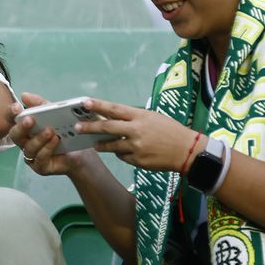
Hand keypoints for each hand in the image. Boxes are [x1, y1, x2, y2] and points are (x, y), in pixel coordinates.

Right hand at [9, 91, 102, 177]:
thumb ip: (41, 105)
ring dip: (39, 139)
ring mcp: (31, 156)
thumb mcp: (55, 115)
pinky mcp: (40, 167)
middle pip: (15, 136)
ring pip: (28, 148)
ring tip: (50, 131)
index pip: (13, 121)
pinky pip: (40, 158)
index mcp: (26, 129)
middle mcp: (25, 142)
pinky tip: (55, 140)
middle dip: (22, 127)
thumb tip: (24, 95)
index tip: (17, 107)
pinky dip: (47, 148)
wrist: (80, 154)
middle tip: (31, 119)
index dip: (11, 114)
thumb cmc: (64, 133)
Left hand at [76, 99, 203, 172]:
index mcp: (140, 116)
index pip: (114, 109)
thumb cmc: (170, 131)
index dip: (98, 106)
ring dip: (101, 144)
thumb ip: (133, 118)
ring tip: (95, 143)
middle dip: (89, 127)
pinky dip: (120, 153)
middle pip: (107, 128)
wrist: (187, 151)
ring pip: (111, 145)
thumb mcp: (152, 118)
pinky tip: (123, 151)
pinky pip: (122, 156)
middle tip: (77, 128)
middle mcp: (136, 130)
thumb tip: (112, 118)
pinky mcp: (137, 160)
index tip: (84, 103)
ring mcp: (136, 147)